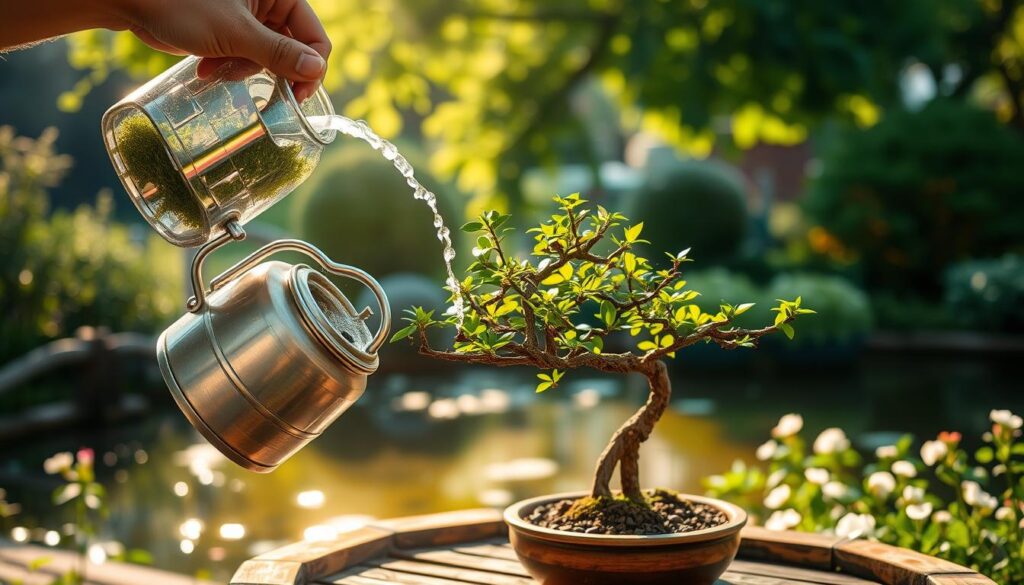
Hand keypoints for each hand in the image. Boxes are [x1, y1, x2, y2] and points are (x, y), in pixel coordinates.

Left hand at [120, 0, 330, 101]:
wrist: (133, 1)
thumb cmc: (181, 6)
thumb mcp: (235, 33)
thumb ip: (278, 53)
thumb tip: (317, 70)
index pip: (314, 36)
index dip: (310, 68)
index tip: (297, 96)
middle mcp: (268, 4)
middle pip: (292, 50)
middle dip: (270, 71)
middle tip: (261, 94)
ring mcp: (248, 19)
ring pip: (267, 58)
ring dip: (243, 70)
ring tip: (217, 69)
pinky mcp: (229, 31)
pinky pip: (245, 57)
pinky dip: (228, 66)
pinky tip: (206, 67)